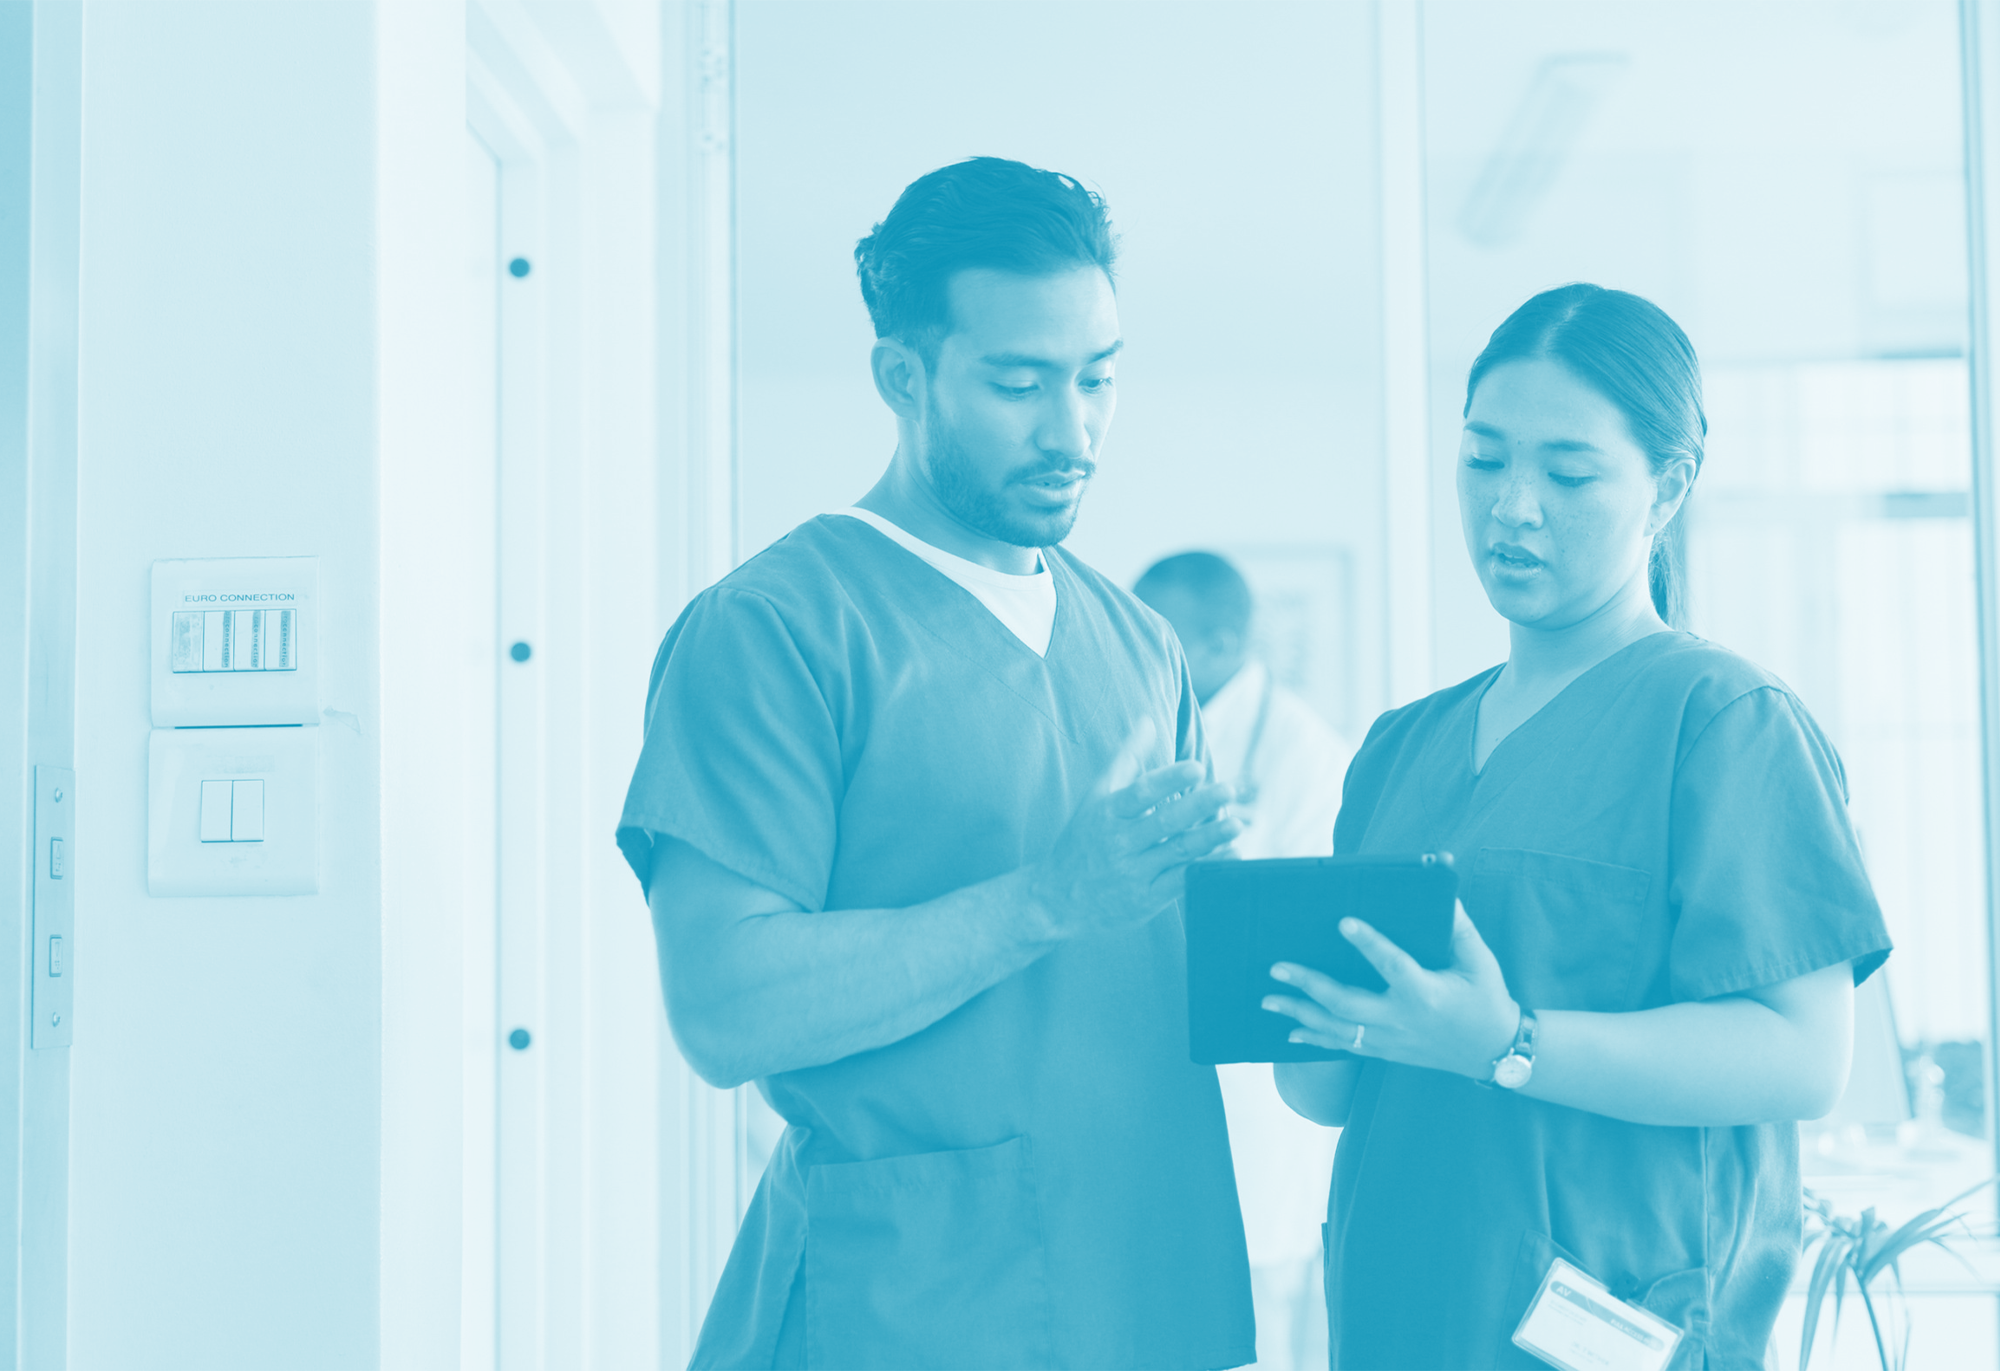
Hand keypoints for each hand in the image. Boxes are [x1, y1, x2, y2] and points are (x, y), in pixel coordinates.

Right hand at [1028, 760, 1242, 937]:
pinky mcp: (1146, 899)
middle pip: (1164, 821)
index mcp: (1107, 813)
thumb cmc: (1082, 839)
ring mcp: (1133, 872)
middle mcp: (1119, 842)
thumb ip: (1126, 759)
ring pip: (1177, 852)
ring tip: (1237, 823)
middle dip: (1199, 805)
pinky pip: (1181, 882)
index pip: (1140, 793)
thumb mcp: (1096, 797)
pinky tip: (1231, 854)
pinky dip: (1207, 868)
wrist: (1056, 899)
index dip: (1168, 780)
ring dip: (1209, 837)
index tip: (1196, 768)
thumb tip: (1148, 721)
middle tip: (1228, 790)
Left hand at [1261, 900, 1519, 1079]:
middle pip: (1346, 1004)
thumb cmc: (1485, 997)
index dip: (1369, 943)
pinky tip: (1289, 1033)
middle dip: (1309, 985)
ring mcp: (1390, 1040)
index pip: (1393, 965)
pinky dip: (1315, 1039)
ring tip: (1268, 1000)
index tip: (1344, 921)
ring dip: (1299, 1014)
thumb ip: (1458, 927)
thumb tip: (1443, 891)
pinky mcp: (1385, 1052)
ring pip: (1337, 1029)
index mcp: (1426, 993)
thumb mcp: (1479, 960)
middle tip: (1277, 967)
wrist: (1492, 1050)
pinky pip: (1344, 1046)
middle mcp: (1402, 1019)